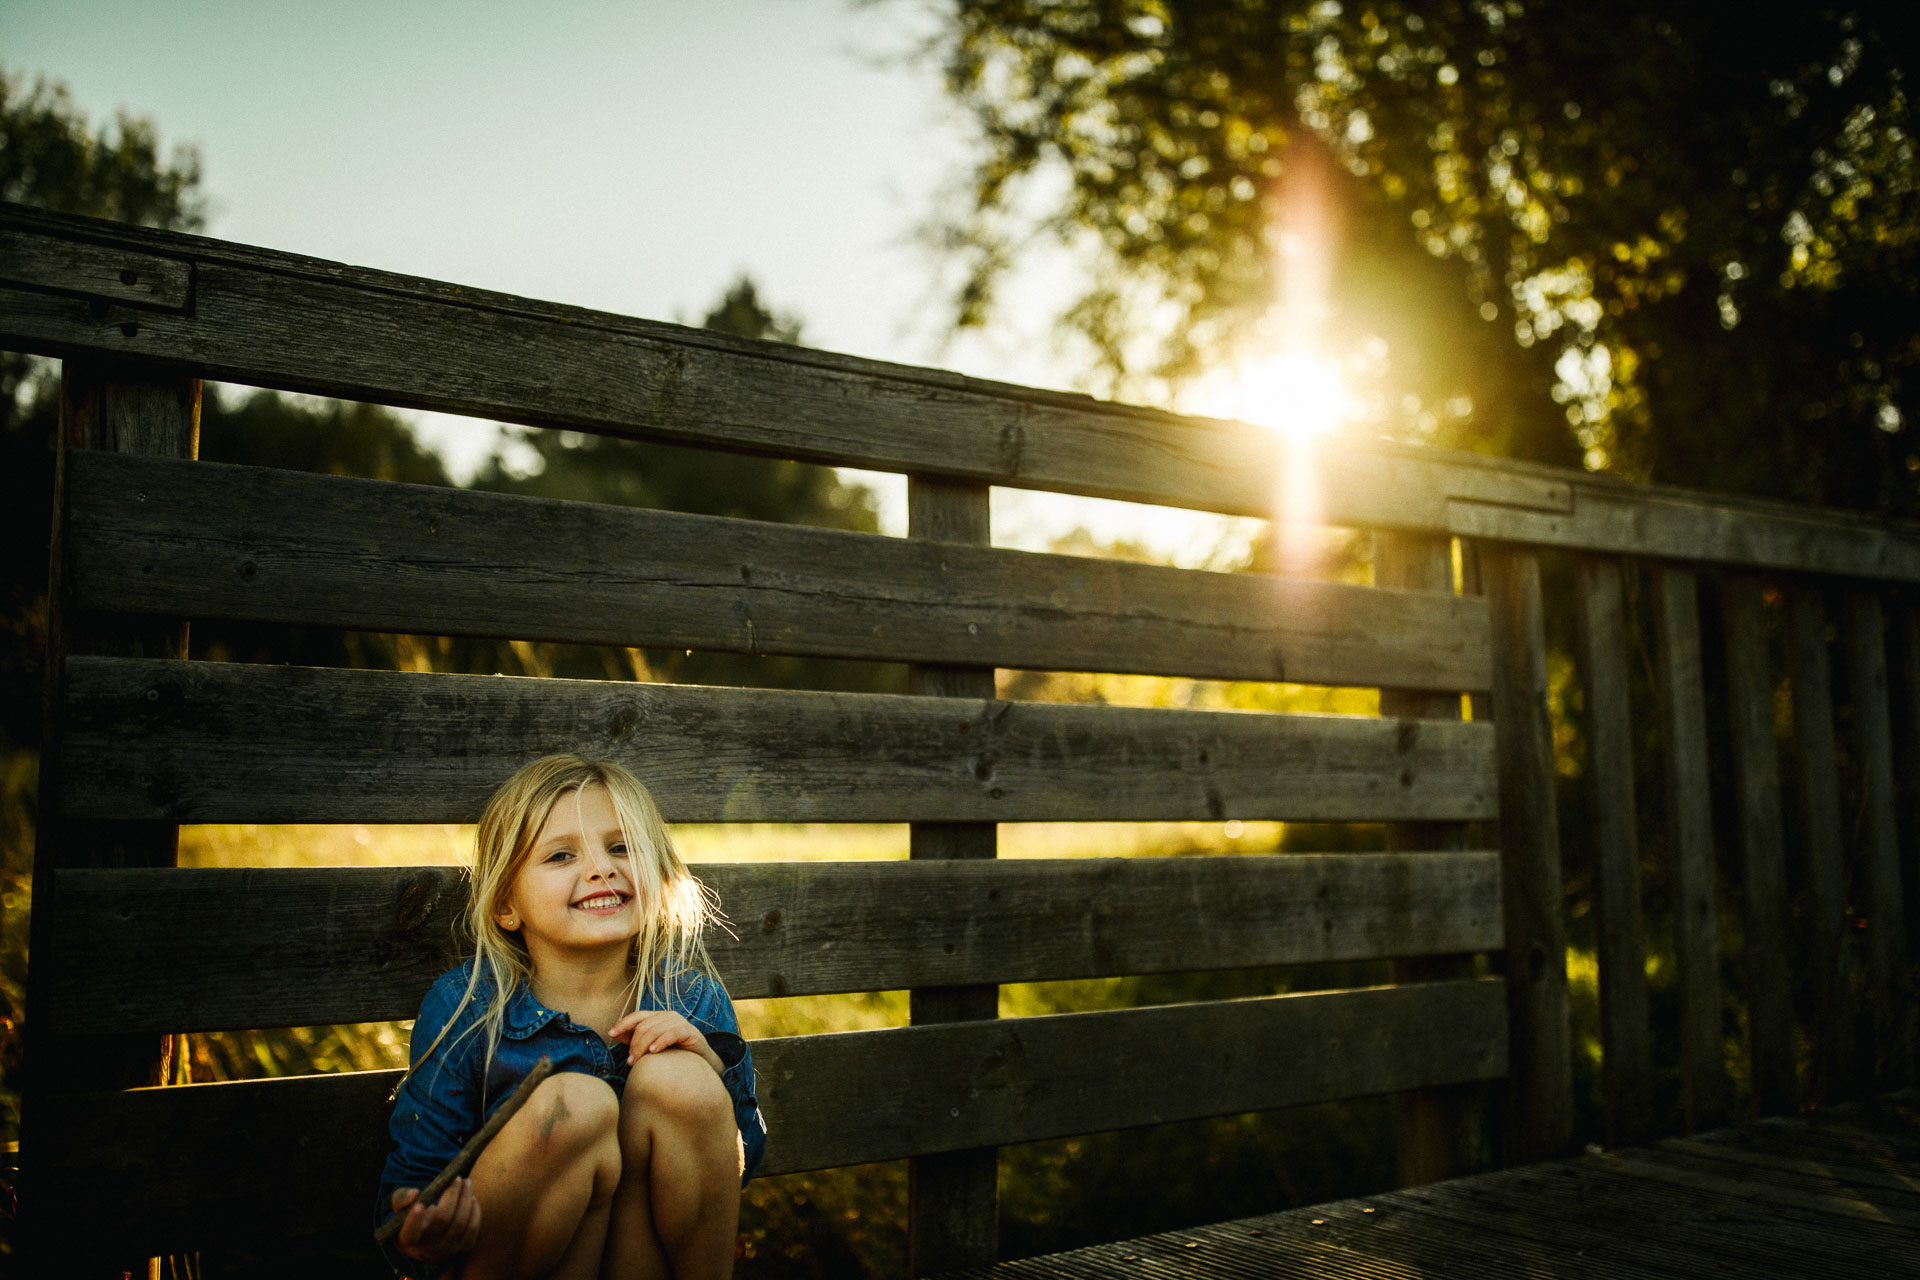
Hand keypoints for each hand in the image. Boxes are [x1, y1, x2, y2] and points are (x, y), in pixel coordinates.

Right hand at [390, 1177, 481, 1263]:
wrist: (432, 1242)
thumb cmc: (416, 1219)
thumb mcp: (402, 1210)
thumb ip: (401, 1199)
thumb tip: (414, 1194)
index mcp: (409, 1238)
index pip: (410, 1232)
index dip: (414, 1220)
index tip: (420, 1205)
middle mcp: (429, 1246)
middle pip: (442, 1219)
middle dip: (451, 1194)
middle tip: (456, 1177)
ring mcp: (448, 1248)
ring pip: (460, 1221)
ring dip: (466, 1198)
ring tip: (466, 1182)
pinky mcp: (464, 1246)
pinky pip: (472, 1227)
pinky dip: (474, 1209)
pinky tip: (471, 1197)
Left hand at [609, 1008, 723, 1075]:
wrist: (700, 1062)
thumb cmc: (673, 1053)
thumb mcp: (651, 1045)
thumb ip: (635, 1039)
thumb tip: (615, 1035)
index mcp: (657, 1017)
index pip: (637, 1016)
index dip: (623, 1024)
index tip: (611, 1034)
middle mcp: (668, 1016)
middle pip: (643, 1025)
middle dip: (633, 1044)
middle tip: (630, 1062)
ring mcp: (679, 1022)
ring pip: (654, 1030)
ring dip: (642, 1047)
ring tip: (637, 1062)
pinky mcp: (689, 1031)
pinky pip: (670, 1034)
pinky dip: (660, 1042)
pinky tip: (653, 1052)